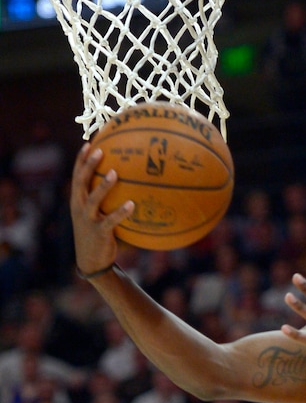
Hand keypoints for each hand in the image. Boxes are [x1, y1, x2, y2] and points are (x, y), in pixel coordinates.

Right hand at [70, 142, 133, 275]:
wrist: (91, 261)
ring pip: (93, 199)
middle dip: (88, 165)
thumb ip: (102, 198)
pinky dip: (120, 212)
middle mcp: (79, 207)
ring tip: (114, 173)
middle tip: (99, 150)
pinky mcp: (99, 232)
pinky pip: (111, 220)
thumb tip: (123, 180)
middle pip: (81, 182)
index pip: (76, 175)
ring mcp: (88, 220)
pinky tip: (132, 204)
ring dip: (103, 186)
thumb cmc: (97, 233)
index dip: (81, 159)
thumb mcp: (95, 213)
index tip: (89, 142)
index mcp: (77, 200)